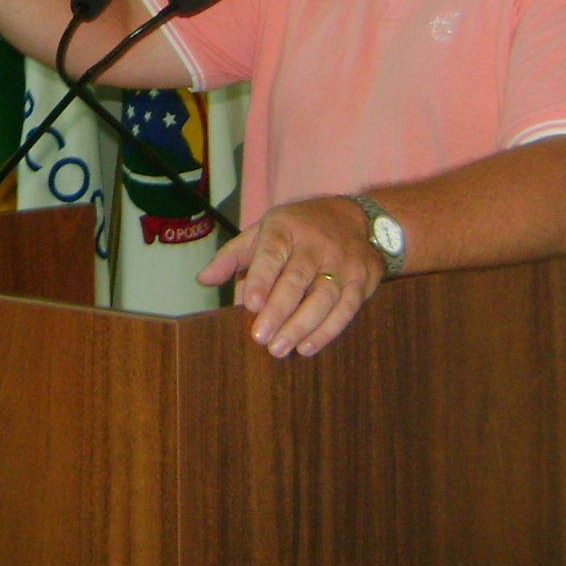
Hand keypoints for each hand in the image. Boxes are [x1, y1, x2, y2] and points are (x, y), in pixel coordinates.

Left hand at [196, 197, 385, 357]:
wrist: (356, 217)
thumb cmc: (299, 228)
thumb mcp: (263, 231)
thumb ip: (233, 256)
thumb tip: (203, 279)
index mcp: (286, 228)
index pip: (272, 253)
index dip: (262, 278)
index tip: (251, 304)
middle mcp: (315, 244)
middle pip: (298, 279)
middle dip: (279, 311)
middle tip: (261, 338)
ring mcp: (342, 262)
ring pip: (323, 297)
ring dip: (301, 326)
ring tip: (279, 349)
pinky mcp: (362, 279)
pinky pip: (346, 308)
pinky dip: (327, 331)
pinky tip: (307, 347)